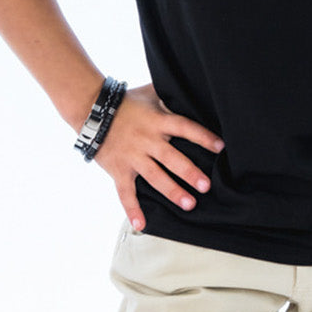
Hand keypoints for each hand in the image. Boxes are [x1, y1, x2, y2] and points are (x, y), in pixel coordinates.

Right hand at [93, 83, 224, 230]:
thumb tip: (193, 86)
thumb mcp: (150, 93)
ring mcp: (132, 157)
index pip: (184, 128)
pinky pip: (125, 193)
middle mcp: (147, 140)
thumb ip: (170, 95)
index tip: (220, 147)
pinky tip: (141, 225)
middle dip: (189, 172)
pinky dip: (132, 210)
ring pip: (154, 177)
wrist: (91, 109)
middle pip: (172, 158)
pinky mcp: (119, 170)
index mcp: (157, 121)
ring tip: (189, 204)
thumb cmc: (126, 101)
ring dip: (172, 191)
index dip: (203, 137)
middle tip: (206, 186)